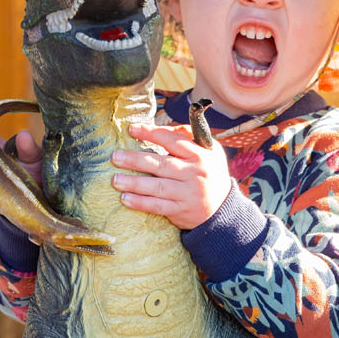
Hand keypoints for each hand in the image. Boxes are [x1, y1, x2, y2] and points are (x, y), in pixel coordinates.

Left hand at [110, 123, 233, 230]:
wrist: (223, 209)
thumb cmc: (210, 174)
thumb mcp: (210, 152)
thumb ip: (189, 137)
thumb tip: (165, 127)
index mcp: (200, 155)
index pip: (172, 140)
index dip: (151, 133)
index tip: (131, 129)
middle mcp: (193, 174)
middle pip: (161, 164)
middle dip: (136, 160)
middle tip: (115, 157)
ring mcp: (187, 193)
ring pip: (157, 187)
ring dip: (134, 183)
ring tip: (115, 180)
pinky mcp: (181, 210)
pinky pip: (158, 206)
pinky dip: (141, 203)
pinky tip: (125, 198)